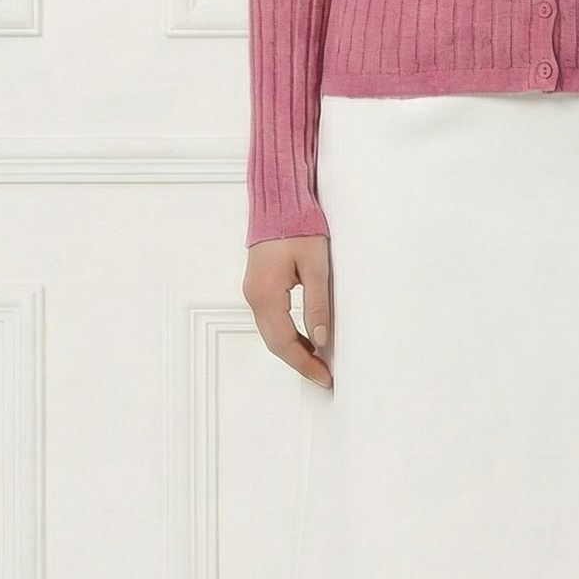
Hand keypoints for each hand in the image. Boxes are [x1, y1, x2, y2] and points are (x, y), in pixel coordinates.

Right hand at [242, 234, 333, 386]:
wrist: (279, 202)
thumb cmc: (299, 228)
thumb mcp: (316, 267)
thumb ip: (317, 305)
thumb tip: (321, 340)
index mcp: (266, 295)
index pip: (284, 342)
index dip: (305, 363)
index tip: (324, 377)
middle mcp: (254, 297)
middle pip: (274, 343)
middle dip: (299, 362)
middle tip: (323, 376)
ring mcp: (253, 292)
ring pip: (271, 333)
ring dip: (292, 350)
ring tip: (318, 361)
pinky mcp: (258, 287)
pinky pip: (270, 320)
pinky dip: (286, 335)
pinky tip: (305, 339)